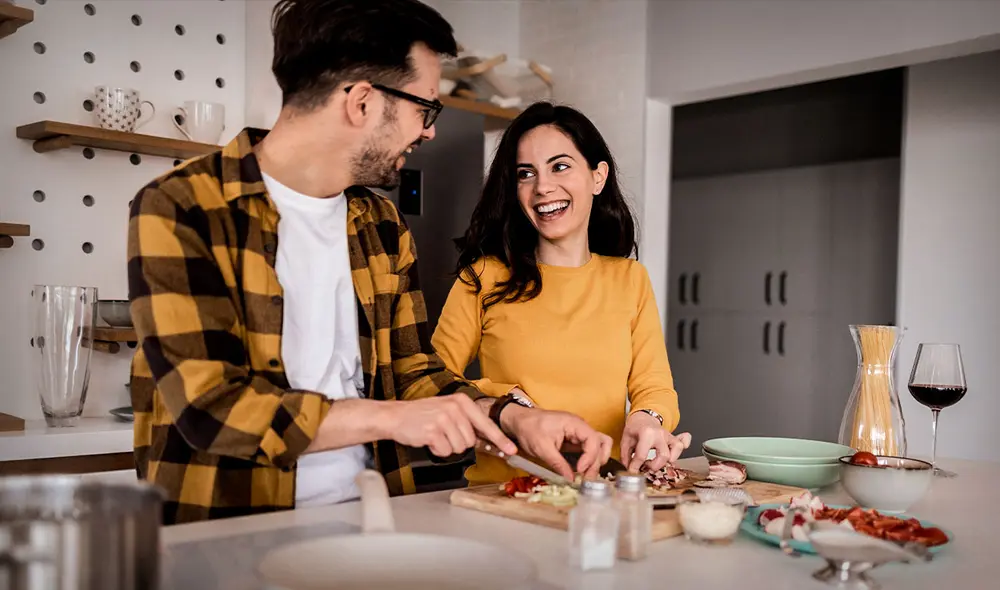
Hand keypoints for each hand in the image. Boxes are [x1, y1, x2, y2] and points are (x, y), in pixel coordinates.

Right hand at [381, 395, 515, 457]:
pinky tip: (429, 440)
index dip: (500, 440)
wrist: (396, 416)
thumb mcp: (448, 411)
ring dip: (447, 447)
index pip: (486, 424)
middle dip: (458, 443)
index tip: (511, 450)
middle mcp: (455, 408)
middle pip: (471, 441)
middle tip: (444, 434)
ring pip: (459, 448)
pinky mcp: (433, 431)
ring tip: (436, 436)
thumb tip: (489, 441)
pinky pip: (445, 451)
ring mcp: (444, 418)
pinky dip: (437, 450)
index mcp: (462, 401)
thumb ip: (468, 423)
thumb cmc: (422, 415)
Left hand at [501, 405, 612, 480]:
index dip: (590, 457)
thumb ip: (557, 464)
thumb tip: (570, 480)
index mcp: (574, 423)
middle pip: (600, 445)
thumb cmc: (529, 428)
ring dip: (596, 461)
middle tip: (585, 479)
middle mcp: (580, 427)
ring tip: (586, 476)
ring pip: (599, 446)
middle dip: (594, 463)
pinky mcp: (575, 441)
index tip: (580, 470)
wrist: (520, 421)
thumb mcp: (541, 448)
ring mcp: (579, 434)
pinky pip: (590, 450)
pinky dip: (589, 460)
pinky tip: (582, 471)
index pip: (593, 439)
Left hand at [621, 412, 691, 471]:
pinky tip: (674, 455)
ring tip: (658, 461)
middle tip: (646, 465)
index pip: (642, 455)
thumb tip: (629, 468)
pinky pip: (683, 443)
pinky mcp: (674, 439)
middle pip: (664, 456)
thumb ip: (626, 455)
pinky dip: (680, 451)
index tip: (632, 471)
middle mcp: (660, 434)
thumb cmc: (636, 428)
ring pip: (677, 450)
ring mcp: (669, 436)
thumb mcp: (626, 439)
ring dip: (668, 460)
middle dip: (654, 465)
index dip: (635, 466)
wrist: (643, 418)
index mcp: (646, 433)